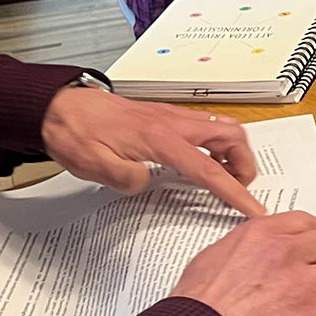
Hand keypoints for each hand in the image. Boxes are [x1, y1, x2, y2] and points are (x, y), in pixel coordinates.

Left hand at [41, 87, 264, 215]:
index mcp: (161, 139)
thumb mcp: (94, 165)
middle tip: (240, 188)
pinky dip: (218, 143)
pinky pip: (206, 125)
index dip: (235, 191)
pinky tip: (204, 161)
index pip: (209, 168)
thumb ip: (126, 178)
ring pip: (223, 126)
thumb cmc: (77, 134)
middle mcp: (173, 123)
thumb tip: (147, 183)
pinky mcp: (167, 117)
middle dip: (245, 163)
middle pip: (232, 135)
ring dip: (234, 151)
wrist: (62, 108)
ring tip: (226, 177)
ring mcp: (172, 117)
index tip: (254, 208)